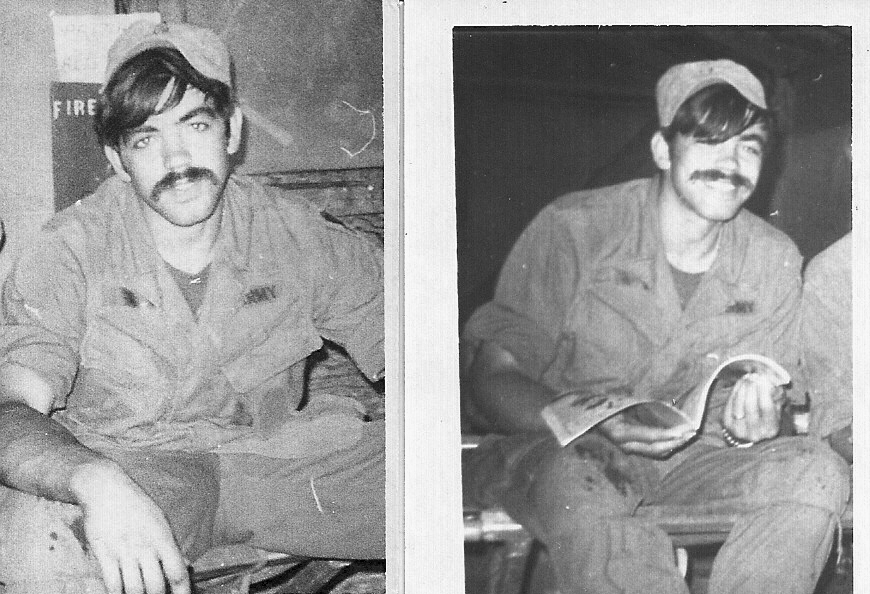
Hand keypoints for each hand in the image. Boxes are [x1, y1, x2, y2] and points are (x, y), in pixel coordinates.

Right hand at [70, 462, 190, 593]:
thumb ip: (170, 545)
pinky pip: (112, 584)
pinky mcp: (104, 554)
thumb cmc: (136, 505)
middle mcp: (145, 547)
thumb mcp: (160, 520)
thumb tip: (186, 565)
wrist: (106, 488)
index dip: (182, 591)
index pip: (177, 572)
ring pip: (134, 589)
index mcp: (163, 538)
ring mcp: (124, 551)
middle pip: (155, 586)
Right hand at [598, 412, 695, 457]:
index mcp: (620, 432)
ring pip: (657, 452)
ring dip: (674, 444)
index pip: (650, 436)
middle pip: (656, 448)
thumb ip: (639, 404)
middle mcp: (625, 445)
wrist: (589, 416)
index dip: (668, 434)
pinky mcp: (633, 448)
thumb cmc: (605, 405)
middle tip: (692, 432)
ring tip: (688, 435)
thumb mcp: (621, 402)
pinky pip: (654, 450)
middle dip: (676, 441)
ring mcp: (628, 449)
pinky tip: (677, 438)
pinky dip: (667, 444)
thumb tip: (665, 403)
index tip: (683, 430)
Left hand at [722, 372, 783, 442]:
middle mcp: (754, 432)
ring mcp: (738, 429)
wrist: (751, 433)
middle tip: (754, 375)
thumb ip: (777, 397)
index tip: (764, 378)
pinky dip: (736, 390)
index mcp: (770, 429)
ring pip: (738, 402)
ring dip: (743, 386)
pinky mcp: (727, 423)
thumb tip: (771, 381)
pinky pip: (730, 402)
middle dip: (751, 387)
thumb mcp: (777, 410)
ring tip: (748, 377)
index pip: (765, 407)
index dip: (763, 391)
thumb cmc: (767, 418)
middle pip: (750, 404)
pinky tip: (741, 383)